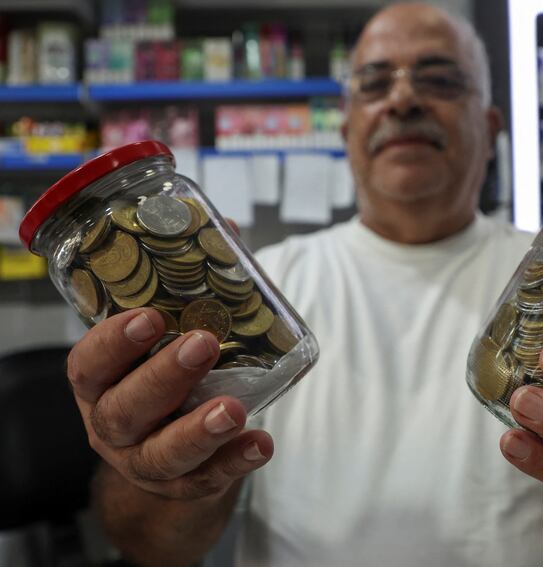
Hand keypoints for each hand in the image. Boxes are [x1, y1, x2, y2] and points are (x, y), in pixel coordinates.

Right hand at [67, 308, 273, 499]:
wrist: (170, 452)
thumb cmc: (164, 379)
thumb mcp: (156, 348)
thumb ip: (178, 309)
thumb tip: (226, 250)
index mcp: (98, 386)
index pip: (88, 365)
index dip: (113, 343)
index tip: (149, 317)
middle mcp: (112, 427)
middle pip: (124, 410)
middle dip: (164, 377)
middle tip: (202, 345)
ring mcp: (144, 462)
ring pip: (162, 455)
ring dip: (199, 431)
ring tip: (234, 409)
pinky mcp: (183, 485)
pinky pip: (206, 479)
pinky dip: (235, 462)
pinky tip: (260, 443)